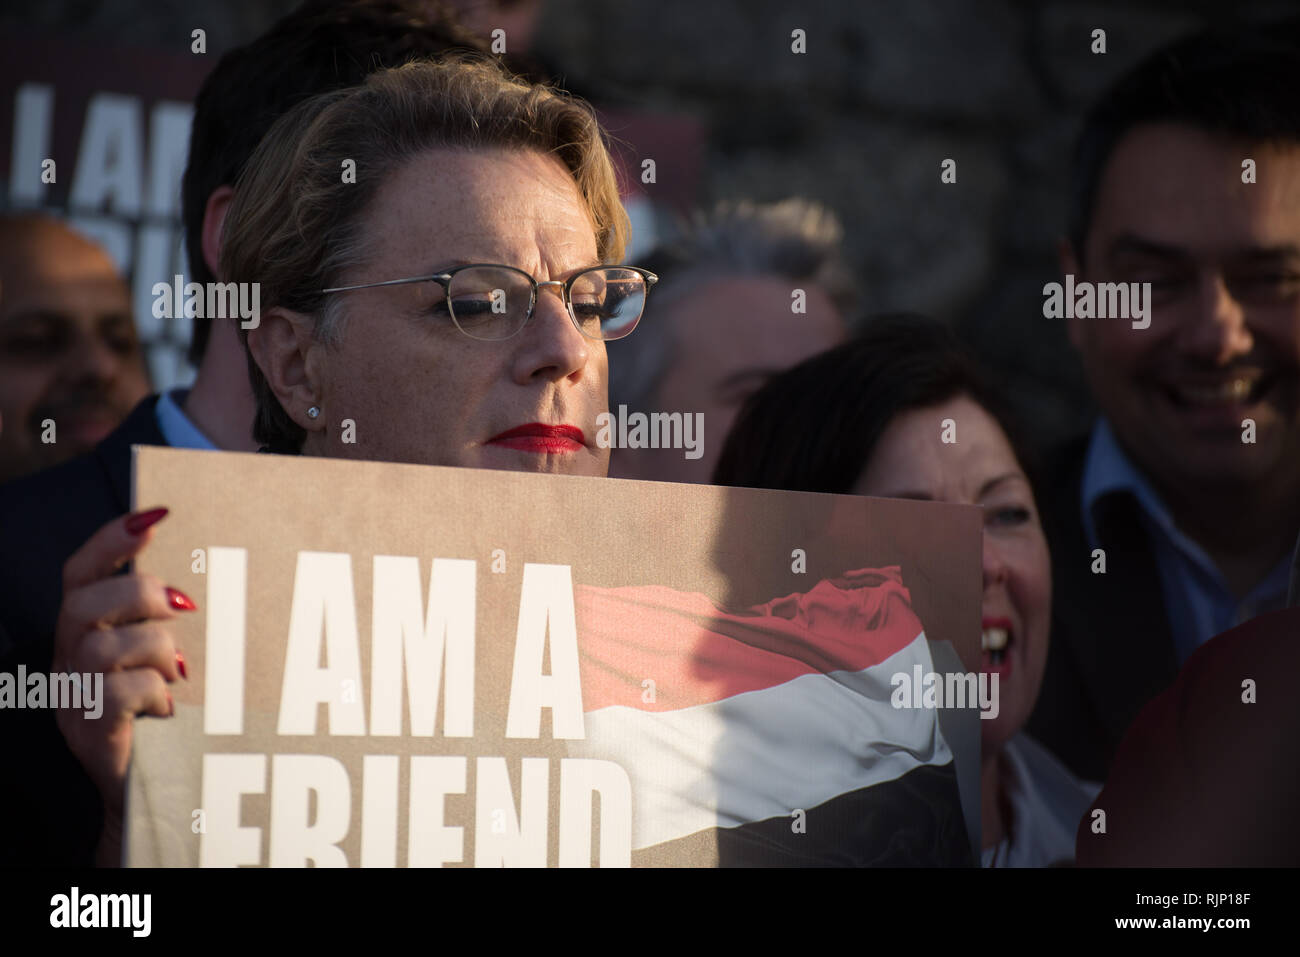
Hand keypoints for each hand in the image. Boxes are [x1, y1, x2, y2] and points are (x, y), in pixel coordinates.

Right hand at [52, 506, 194, 863]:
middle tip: (182, 606)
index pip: (79, 573)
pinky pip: (119, 692)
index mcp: (81, 633)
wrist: (147, 787)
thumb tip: (196, 577)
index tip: (155, 515)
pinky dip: (155, 693)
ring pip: (104, 648)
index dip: (110, 540)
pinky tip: (169, 707)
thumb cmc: (161, 709)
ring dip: (155, 650)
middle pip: (82, 604)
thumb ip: (163, 616)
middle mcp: (66, 660)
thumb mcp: (157, 652)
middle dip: (138, 593)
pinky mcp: (91, 730)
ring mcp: (73, 697)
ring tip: (177, 670)